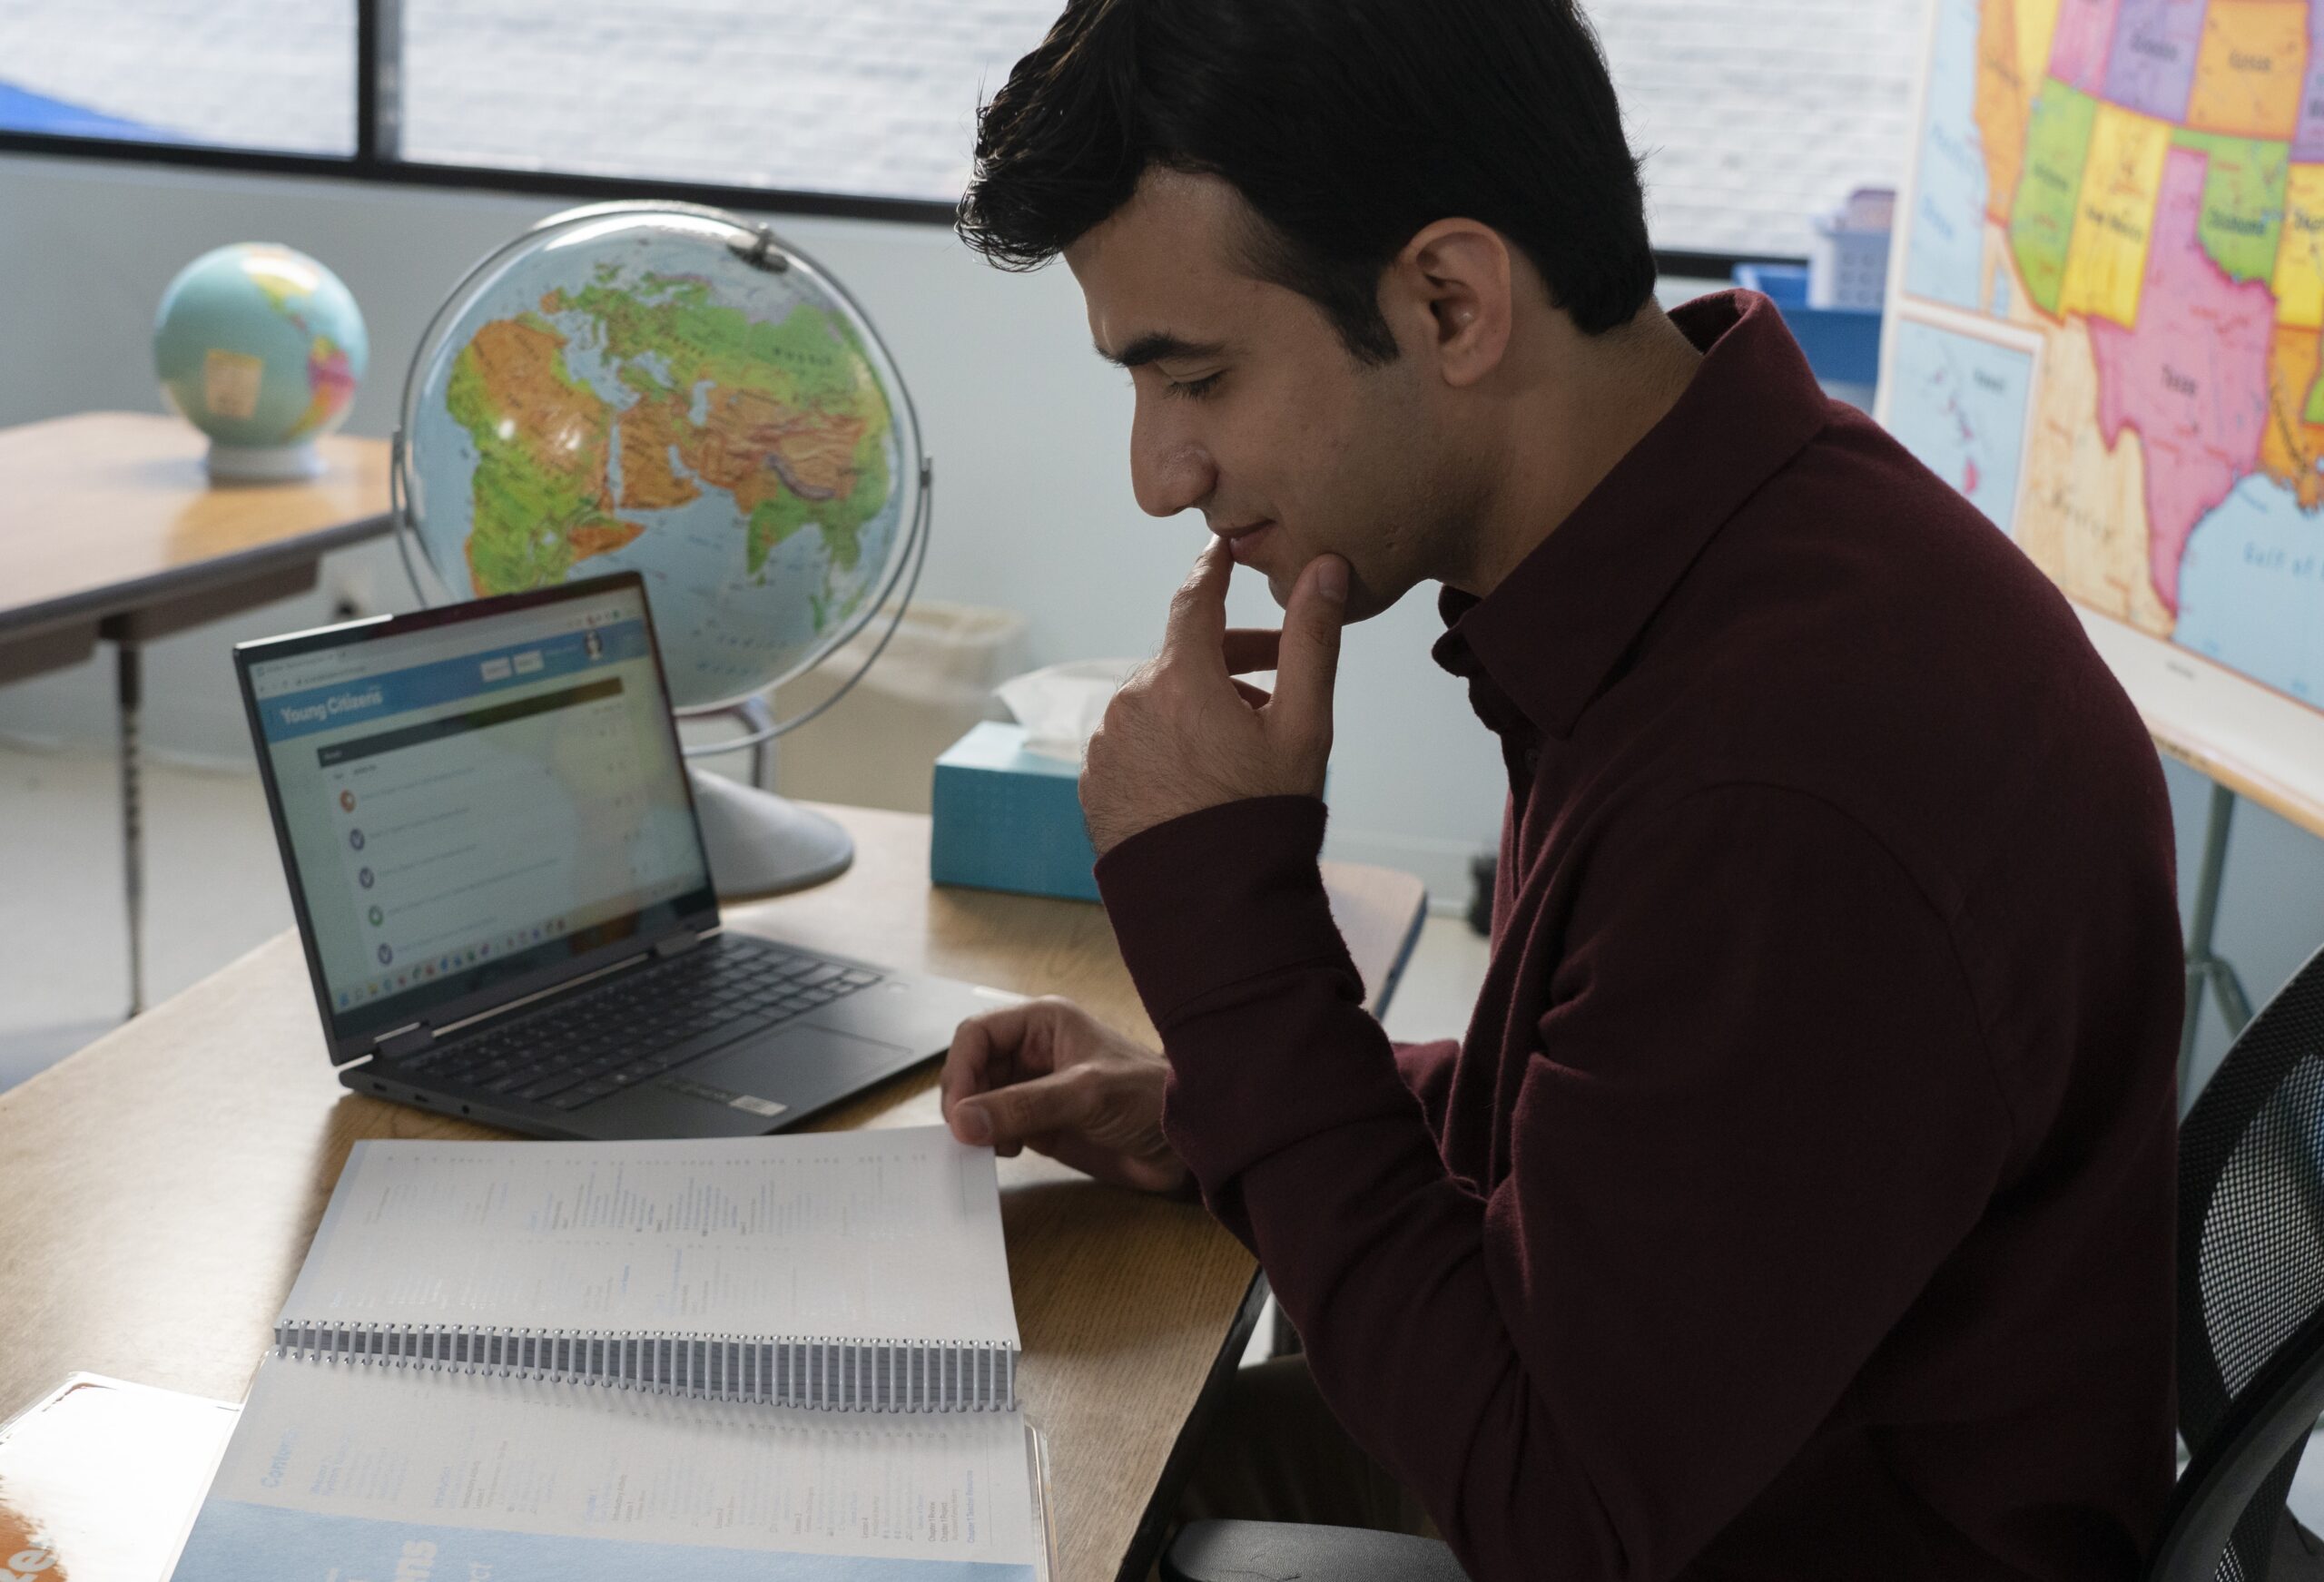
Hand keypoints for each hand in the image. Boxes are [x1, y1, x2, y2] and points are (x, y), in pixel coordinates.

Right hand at [940, 997, 1185, 1192]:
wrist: (1188, 1143)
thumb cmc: (1150, 1097)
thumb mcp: (1085, 1093)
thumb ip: (1023, 1106)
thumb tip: (964, 1121)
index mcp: (1043, 1023)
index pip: (976, 1035)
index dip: (960, 1069)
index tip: (958, 1111)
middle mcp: (1034, 1052)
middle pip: (972, 1069)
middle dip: (964, 1100)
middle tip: (967, 1135)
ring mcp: (1036, 1089)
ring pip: (980, 1100)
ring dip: (974, 1124)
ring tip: (988, 1146)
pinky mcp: (1040, 1124)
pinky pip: (998, 1128)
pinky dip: (989, 1141)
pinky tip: (1006, 1152)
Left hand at [1080, 540, 1346, 856]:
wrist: (1213, 906)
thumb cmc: (1266, 814)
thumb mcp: (1304, 728)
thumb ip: (1312, 641)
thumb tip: (1322, 569)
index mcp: (1180, 679)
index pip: (1194, 600)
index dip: (1213, 571)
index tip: (1222, 551)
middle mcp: (1131, 701)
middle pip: (1182, 660)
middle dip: (1230, 665)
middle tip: (1277, 689)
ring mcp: (1106, 744)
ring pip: (1157, 704)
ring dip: (1197, 710)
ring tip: (1242, 753)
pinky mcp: (1093, 782)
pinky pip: (1133, 743)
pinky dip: (1165, 745)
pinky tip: (1200, 781)